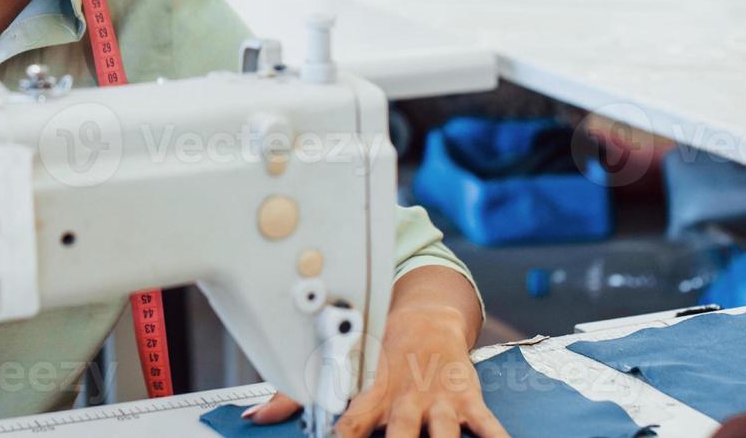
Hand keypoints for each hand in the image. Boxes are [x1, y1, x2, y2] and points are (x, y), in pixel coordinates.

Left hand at [242, 307, 508, 437]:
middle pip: (401, 434)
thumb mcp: (341, 371)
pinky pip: (489, 426)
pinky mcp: (469, 400)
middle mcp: (405, 399)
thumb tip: (256, 417)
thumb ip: (296, 396)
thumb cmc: (378, 351)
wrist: (428, 319)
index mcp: (371, 393)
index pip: (350, 422)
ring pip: (444, 435)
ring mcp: (439, 401)